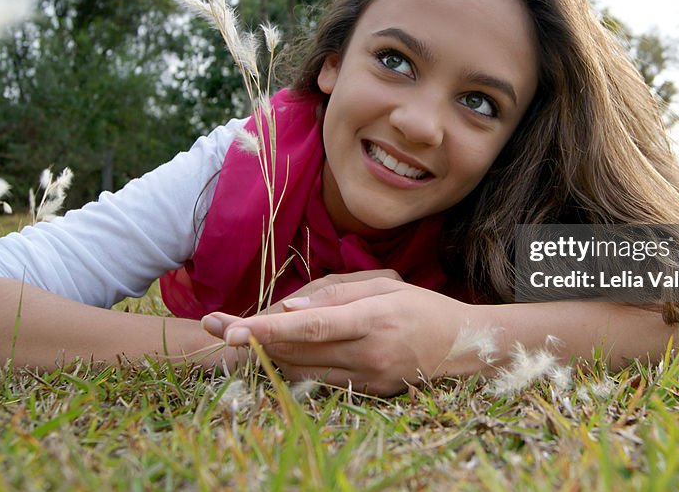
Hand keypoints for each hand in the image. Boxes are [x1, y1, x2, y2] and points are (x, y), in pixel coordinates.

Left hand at [203, 275, 473, 395]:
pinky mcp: (368, 392)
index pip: (309, 327)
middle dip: (253, 340)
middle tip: (213, 325)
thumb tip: (289, 310)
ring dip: (268, 355)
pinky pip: (321, 380)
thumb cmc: (424, 307)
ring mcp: (368, 378)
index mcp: (372, 319)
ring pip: (303, 370)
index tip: (230, 328)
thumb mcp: (385, 286)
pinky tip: (277, 354)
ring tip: (237, 338)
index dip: (267, 329)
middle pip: (297, 352)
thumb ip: (337, 296)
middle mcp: (367, 353)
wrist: (465, 347)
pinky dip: (296, 366)